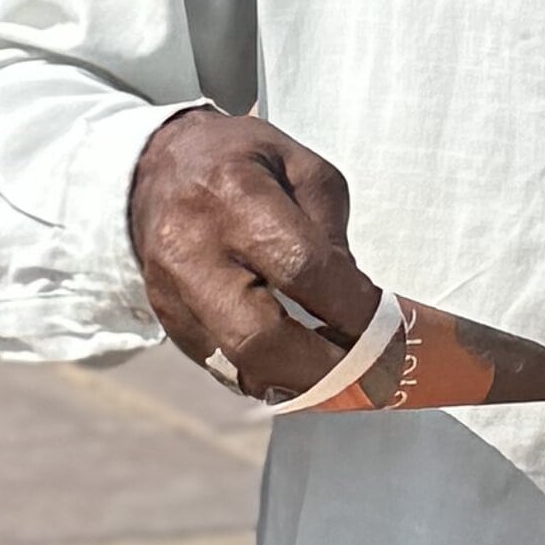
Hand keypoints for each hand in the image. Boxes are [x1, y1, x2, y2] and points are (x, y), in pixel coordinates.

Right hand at [128, 107, 383, 398]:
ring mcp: (172, 291)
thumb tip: (352, 305)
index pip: (301, 268)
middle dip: (324, 367)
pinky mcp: (167, 319)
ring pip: (239, 364)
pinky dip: (268, 376)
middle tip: (369, 374)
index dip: (351, 308)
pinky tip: (299, 369)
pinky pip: (222, 366)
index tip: (387, 329)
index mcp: (235, 195)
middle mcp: (193, 248)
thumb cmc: (243, 162)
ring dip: (298, 382)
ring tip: (341, 378)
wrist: (157, 165)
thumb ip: (332, 235)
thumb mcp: (302, 170)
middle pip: (260, 337)